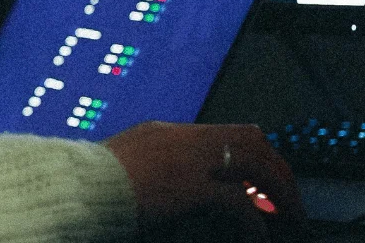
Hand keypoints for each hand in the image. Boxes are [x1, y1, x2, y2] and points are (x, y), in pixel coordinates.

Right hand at [102, 122, 303, 239]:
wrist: (74, 186)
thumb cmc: (89, 185)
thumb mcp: (125, 168)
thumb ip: (153, 170)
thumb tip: (175, 191)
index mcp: (166, 133)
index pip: (227, 132)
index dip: (256, 155)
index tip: (267, 180)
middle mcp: (182, 138)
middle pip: (252, 140)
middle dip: (278, 169)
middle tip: (290, 200)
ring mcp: (188, 158)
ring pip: (256, 164)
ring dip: (280, 193)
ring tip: (290, 219)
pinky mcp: (189, 185)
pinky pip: (238, 202)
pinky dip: (254, 221)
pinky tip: (257, 237)